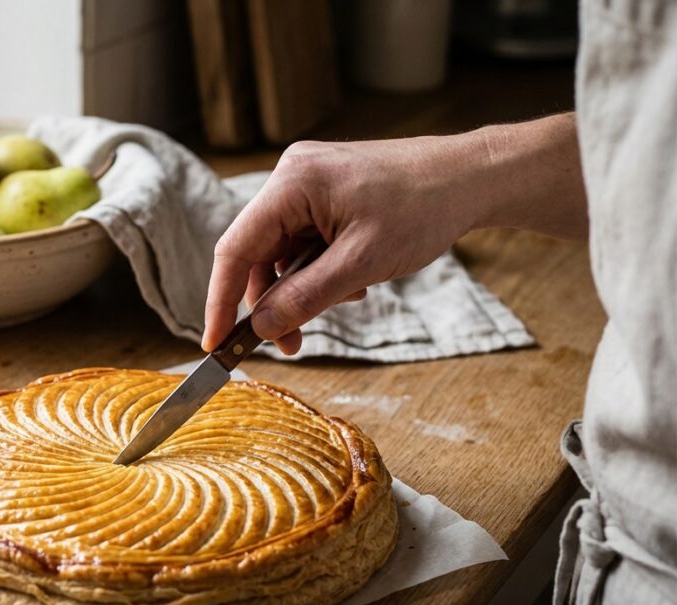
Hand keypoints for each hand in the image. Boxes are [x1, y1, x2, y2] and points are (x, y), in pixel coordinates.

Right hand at [202, 114, 584, 354]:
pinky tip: (351, 280)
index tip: (215, 344)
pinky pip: (302, 242)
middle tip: (291, 345)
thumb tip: (261, 328)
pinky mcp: (323, 194)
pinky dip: (317, 270)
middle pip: (256, 254)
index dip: (220, 300)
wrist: (471, 177)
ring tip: (342, 302)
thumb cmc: (423, 208)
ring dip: (300, 289)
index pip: (235, 248)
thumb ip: (305, 298)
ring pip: (280, 252)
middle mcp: (290, 177)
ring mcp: (306, 183)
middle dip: (271, 302)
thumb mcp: (361, 264)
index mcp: (292, 183)